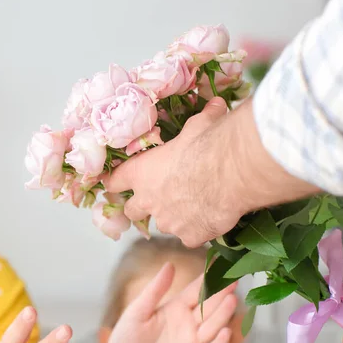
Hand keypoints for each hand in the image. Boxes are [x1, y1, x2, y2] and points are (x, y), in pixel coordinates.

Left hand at [96, 262, 237, 342]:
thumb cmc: (124, 341)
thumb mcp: (137, 312)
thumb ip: (155, 290)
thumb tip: (169, 265)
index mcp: (174, 309)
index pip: (196, 291)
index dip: (209, 279)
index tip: (222, 264)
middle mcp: (187, 325)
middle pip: (209, 307)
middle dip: (221, 294)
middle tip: (234, 279)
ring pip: (212, 328)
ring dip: (223, 315)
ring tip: (232, 299)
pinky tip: (226, 332)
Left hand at [104, 97, 318, 247]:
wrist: (229, 173)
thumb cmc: (206, 145)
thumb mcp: (199, 126)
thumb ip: (202, 119)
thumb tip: (216, 104)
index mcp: (141, 172)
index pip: (115, 180)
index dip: (115, 182)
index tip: (113, 184)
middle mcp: (149, 200)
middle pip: (132, 211)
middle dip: (141, 207)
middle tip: (155, 200)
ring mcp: (168, 221)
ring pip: (164, 225)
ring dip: (173, 218)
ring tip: (193, 207)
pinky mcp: (190, 236)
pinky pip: (190, 237)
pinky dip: (198, 231)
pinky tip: (211, 219)